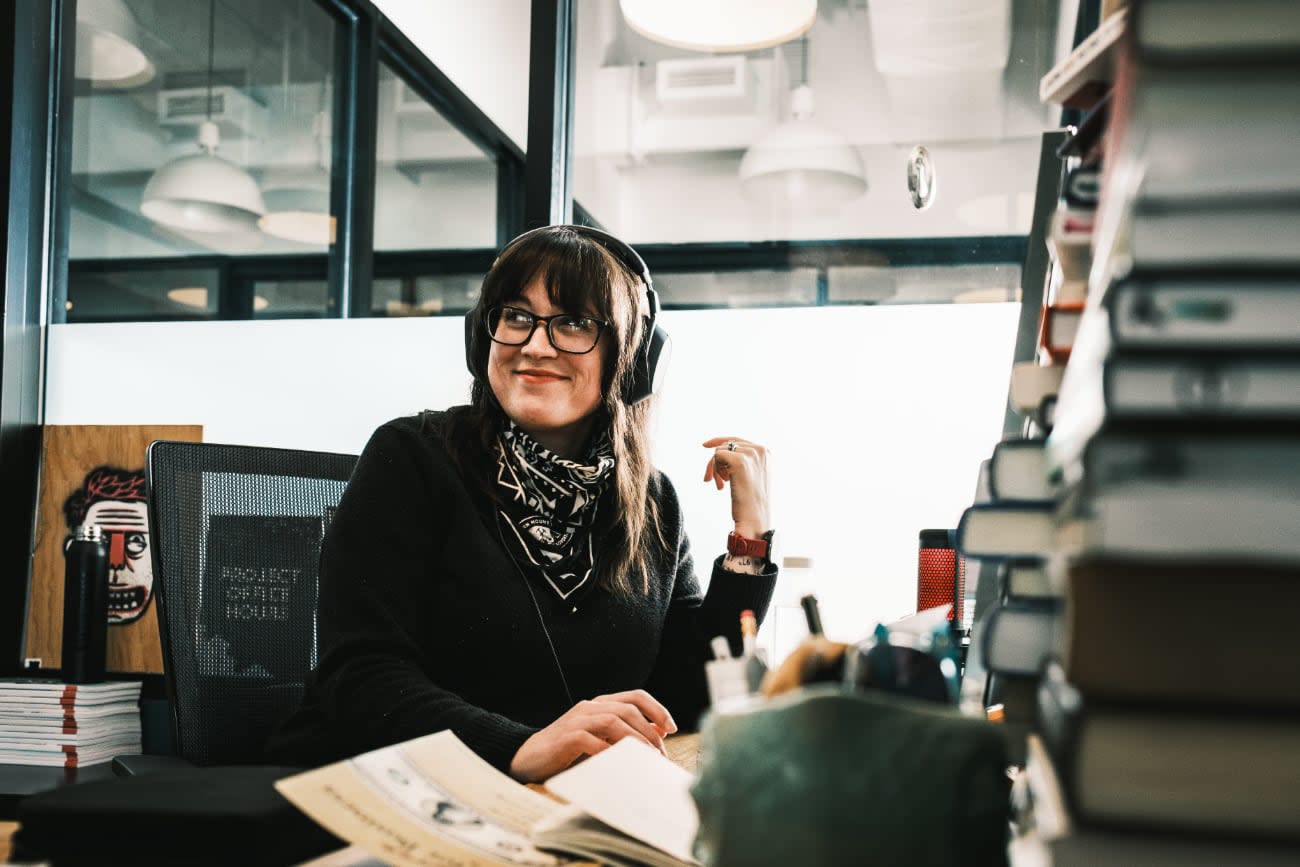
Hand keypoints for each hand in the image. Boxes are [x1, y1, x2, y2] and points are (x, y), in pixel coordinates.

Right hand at [508, 689, 676, 782]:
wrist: (529, 758)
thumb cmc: (568, 751)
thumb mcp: (599, 739)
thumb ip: (622, 733)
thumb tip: (657, 735)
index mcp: (600, 704)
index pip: (635, 696)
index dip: (657, 709)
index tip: (672, 728)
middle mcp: (590, 707)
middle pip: (628, 709)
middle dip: (650, 731)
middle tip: (661, 753)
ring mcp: (577, 720)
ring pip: (613, 721)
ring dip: (634, 740)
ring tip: (647, 759)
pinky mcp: (566, 737)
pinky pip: (592, 740)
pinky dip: (608, 751)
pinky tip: (618, 764)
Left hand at [702, 437, 770, 536]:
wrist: (755, 519)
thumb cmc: (752, 503)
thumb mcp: (752, 477)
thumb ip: (744, 461)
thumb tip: (721, 450)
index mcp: (766, 452)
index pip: (738, 440)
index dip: (720, 441)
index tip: (705, 445)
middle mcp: (760, 449)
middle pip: (727, 444)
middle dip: (715, 462)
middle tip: (709, 480)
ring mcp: (750, 454)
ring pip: (720, 451)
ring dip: (715, 469)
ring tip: (721, 486)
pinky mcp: (739, 461)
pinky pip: (716, 456)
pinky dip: (714, 470)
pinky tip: (722, 486)